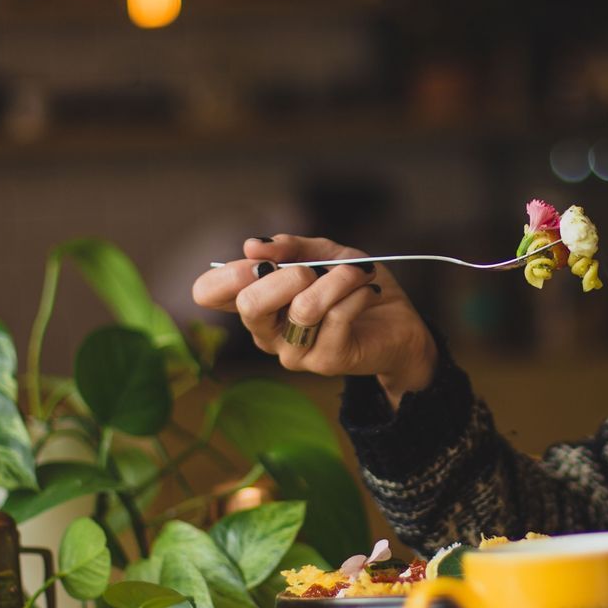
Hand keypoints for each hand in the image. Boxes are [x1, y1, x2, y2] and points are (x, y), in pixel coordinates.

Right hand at [191, 234, 437, 402]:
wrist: (399, 323)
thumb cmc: (353, 287)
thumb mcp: (324, 254)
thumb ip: (291, 247)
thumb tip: (252, 246)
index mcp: (256, 303)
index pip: (208, 293)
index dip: (227, 272)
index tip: (261, 259)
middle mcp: (266, 332)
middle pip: (249, 304)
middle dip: (286, 274)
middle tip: (313, 269)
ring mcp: (293, 352)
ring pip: (303, 307)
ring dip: (337, 279)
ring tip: (358, 273)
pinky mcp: (325, 361)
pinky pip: (337, 316)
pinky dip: (357, 292)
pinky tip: (368, 291)